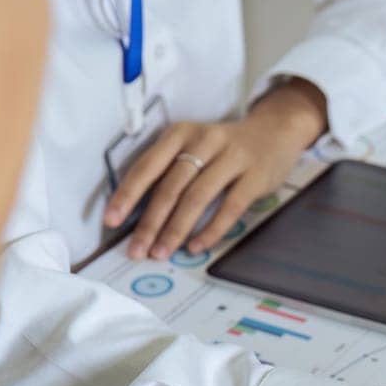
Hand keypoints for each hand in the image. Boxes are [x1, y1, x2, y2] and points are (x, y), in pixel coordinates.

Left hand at [107, 79, 327, 260]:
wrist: (274, 132)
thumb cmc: (223, 147)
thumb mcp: (192, 145)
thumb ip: (169, 171)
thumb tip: (137, 214)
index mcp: (180, 133)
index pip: (147, 166)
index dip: (128, 195)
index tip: (111, 221)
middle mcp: (204, 141)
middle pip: (171, 186)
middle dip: (150, 222)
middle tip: (137, 250)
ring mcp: (232, 157)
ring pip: (197, 197)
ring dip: (176, 229)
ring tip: (162, 253)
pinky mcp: (255, 175)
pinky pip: (231, 207)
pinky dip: (212, 230)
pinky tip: (197, 247)